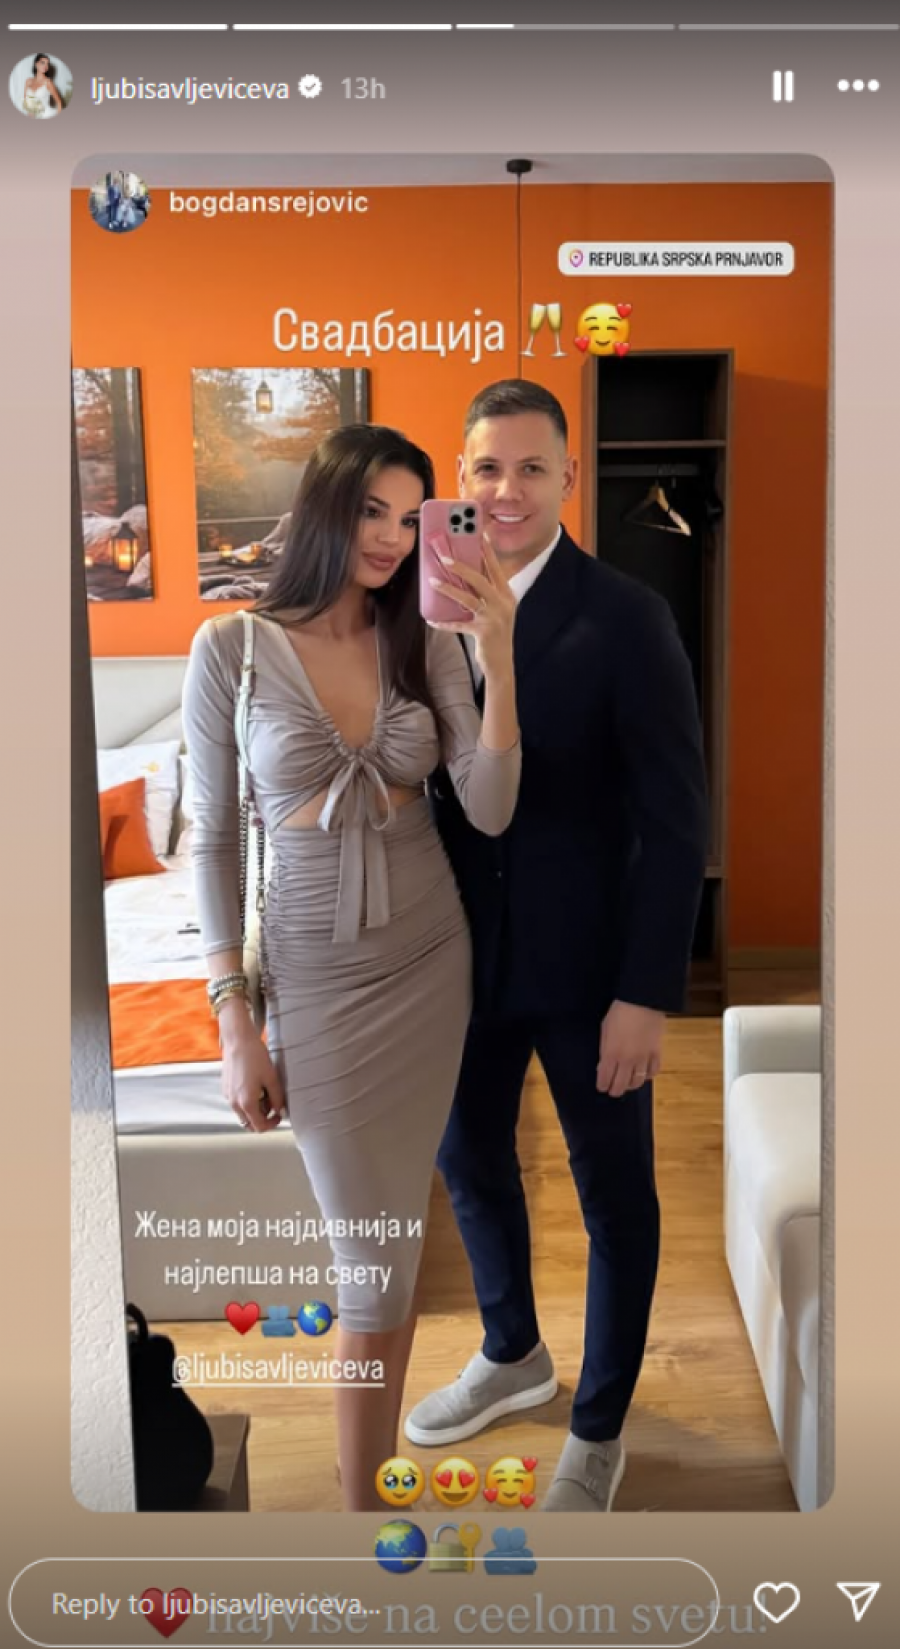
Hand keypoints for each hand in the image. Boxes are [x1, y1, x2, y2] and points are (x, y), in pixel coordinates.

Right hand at [220, 1016, 285, 1132]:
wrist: (238, 1041)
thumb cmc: (256, 1058)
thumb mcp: (272, 1078)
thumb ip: (277, 1099)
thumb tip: (280, 1112)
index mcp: (246, 1103)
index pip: (259, 1127)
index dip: (272, 1124)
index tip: (279, 1115)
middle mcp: (234, 1103)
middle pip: (248, 1124)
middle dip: (262, 1119)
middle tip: (272, 1106)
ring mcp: (227, 1096)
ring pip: (242, 1114)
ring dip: (254, 1111)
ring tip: (264, 1094)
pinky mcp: (225, 1089)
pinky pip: (236, 1103)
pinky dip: (246, 1102)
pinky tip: (254, 1086)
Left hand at [427, 534, 516, 681]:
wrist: (501, 663)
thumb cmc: (495, 633)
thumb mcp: (495, 610)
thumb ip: (483, 593)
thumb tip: (461, 575)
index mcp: (506, 594)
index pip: (495, 568)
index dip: (486, 551)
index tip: (478, 534)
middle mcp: (503, 604)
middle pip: (481, 579)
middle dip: (463, 567)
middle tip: (445, 557)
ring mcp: (494, 618)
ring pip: (470, 599)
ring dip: (450, 589)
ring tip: (433, 581)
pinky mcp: (483, 633)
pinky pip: (459, 625)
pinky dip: (445, 622)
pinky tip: (432, 620)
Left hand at [596, 1000, 664, 1096]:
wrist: (642, 1001)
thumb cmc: (619, 1012)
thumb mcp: (605, 1030)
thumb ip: (604, 1050)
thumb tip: (602, 1066)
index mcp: (611, 1053)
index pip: (605, 1079)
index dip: (602, 1086)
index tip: (602, 1087)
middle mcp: (627, 1060)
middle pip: (621, 1086)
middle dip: (615, 1090)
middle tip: (613, 1089)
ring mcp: (643, 1058)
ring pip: (637, 1082)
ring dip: (630, 1085)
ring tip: (627, 1083)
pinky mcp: (657, 1054)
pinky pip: (653, 1072)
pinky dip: (648, 1076)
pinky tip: (643, 1073)